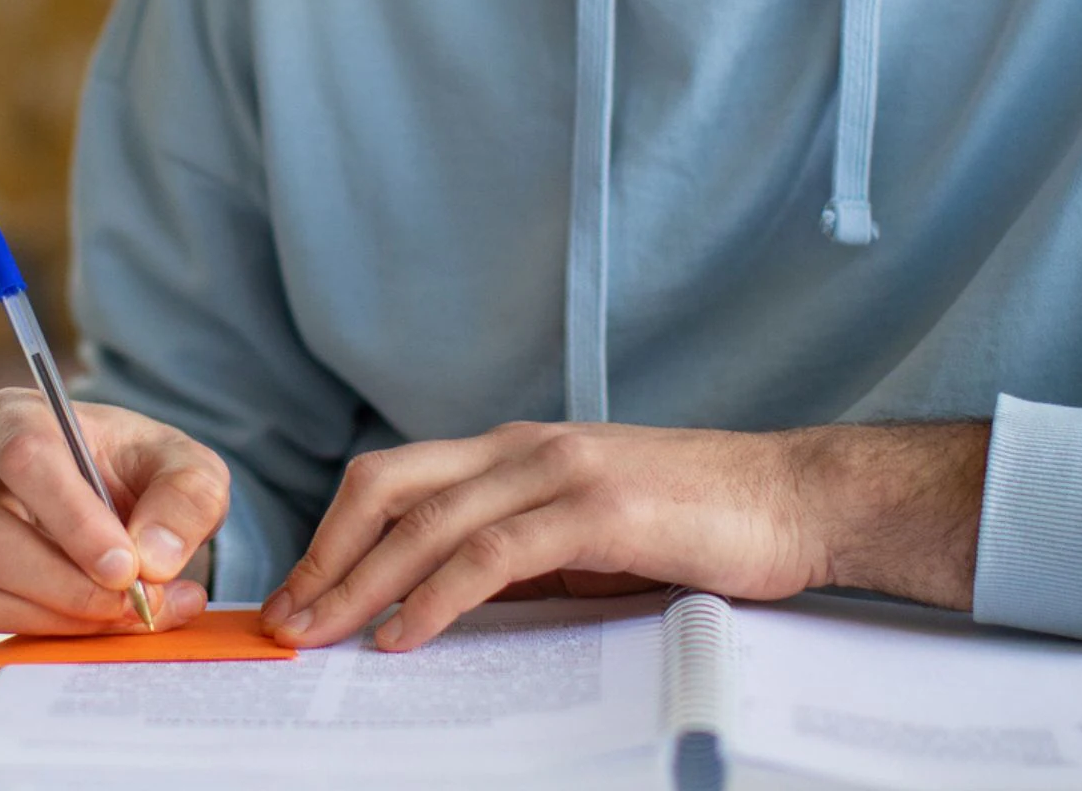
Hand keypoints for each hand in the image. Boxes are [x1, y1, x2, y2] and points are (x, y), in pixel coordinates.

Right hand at [0, 387, 230, 634]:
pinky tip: (99, 621)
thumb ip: (187, 500)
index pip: (25, 457)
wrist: (121, 504)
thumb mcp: (188, 470)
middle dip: (68, 585)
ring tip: (134, 612)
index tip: (126, 567)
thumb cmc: (142, 473)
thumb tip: (154, 559)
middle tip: (137, 603)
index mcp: (15, 415)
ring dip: (61, 615)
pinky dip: (44, 630)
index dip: (73, 519)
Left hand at [260, 420, 988, 651]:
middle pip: (386, 487)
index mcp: (518, 450)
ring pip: (426, 522)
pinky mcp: (594, 509)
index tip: (298, 590)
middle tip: (283, 619)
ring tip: (320, 635)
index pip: (395, 479)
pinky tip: (402, 634)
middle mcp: (524, 447)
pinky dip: (434, 596)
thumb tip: (445, 603)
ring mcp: (557, 471)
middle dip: (324, 556)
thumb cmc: (702, 523)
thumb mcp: (591, 535)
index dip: (334, 533)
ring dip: (360, 584)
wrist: (798, 500)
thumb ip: (522, 554)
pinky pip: (489, 555)